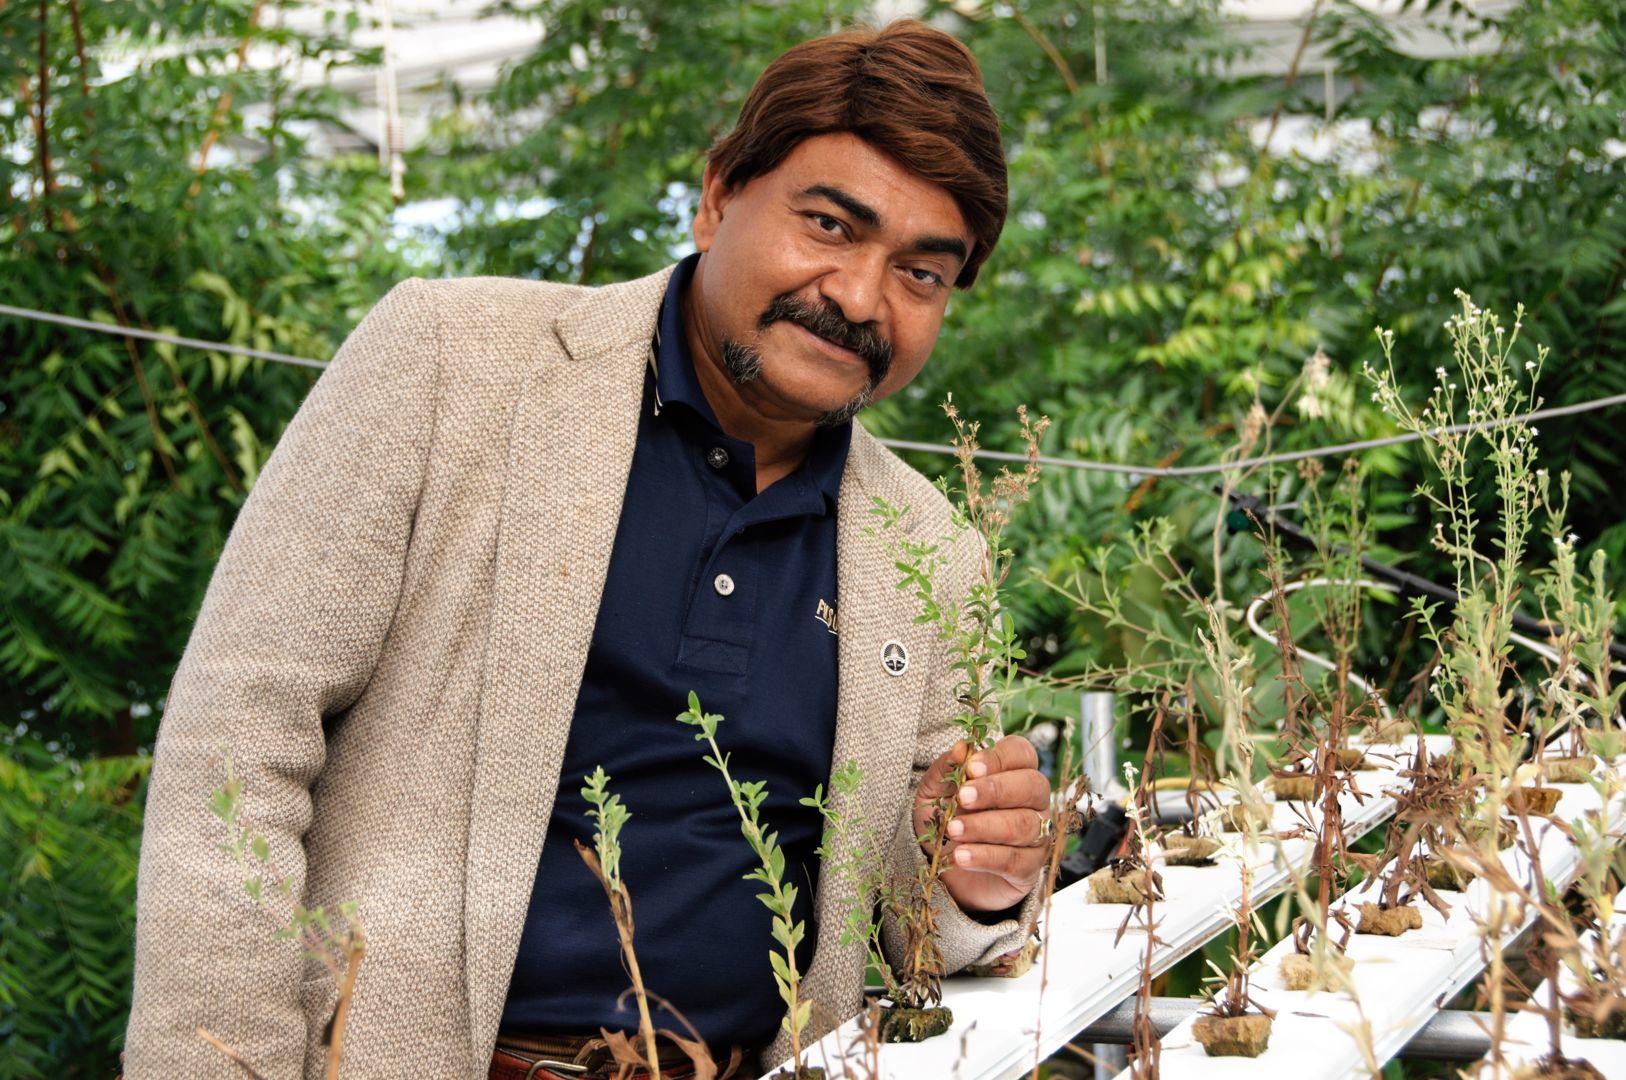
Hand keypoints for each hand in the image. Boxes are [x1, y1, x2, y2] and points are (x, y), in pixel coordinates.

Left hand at [912, 735, 1050, 913]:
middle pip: (1032, 786)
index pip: (1021, 753)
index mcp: (1013, 772)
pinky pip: (1016, 860)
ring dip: (985, 826)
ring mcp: (1036, 835)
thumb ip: (946, 769)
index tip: (971, 768)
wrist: (944, 873)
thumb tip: (961, 748)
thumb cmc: (943, 823)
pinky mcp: (1029, 869)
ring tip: (953, 831)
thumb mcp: (933, 794)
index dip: (999, 758)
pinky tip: (961, 856)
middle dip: (995, 790)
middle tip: (962, 799)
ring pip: (1024, 824)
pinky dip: (986, 857)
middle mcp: (1033, 801)